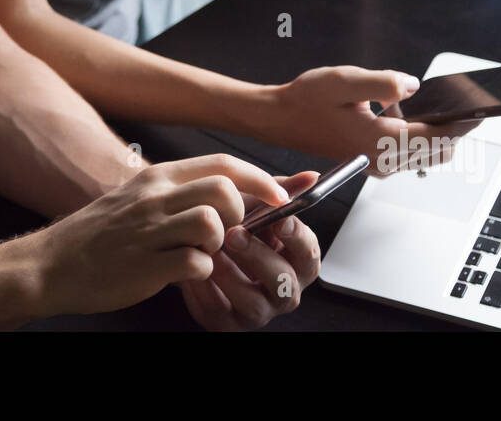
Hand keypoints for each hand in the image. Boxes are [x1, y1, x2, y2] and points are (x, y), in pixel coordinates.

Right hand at [30, 154, 290, 316]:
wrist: (51, 265)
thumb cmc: (100, 235)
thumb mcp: (138, 200)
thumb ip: (180, 193)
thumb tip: (232, 191)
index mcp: (156, 178)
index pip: (222, 164)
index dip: (261, 178)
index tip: (282, 195)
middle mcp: (154, 197)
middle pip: (224, 189)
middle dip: (241, 215)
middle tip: (229, 235)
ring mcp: (148, 231)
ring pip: (212, 223)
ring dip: (220, 244)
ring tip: (202, 255)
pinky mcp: (145, 266)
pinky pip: (195, 264)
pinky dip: (201, 273)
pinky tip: (185, 274)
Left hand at [177, 171, 321, 330]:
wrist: (189, 246)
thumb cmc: (231, 226)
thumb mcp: (252, 206)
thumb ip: (278, 191)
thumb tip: (311, 176)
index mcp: (294, 261)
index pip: (309, 254)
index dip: (297, 238)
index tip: (280, 220)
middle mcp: (282, 291)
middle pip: (284, 282)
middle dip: (260, 256)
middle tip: (234, 234)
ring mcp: (256, 311)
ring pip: (255, 304)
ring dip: (231, 275)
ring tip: (209, 251)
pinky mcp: (227, 323)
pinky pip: (220, 313)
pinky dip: (206, 291)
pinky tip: (194, 271)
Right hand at [254, 65, 479, 173]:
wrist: (279, 118)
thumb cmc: (307, 98)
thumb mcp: (345, 81)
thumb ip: (383, 83)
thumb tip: (415, 86)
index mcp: (378, 141)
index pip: (436, 137)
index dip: (463, 122)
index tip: (482, 107)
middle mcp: (381, 160)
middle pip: (438, 150)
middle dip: (456, 128)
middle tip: (467, 102)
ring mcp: (378, 164)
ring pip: (426, 155)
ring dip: (438, 133)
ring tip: (440, 105)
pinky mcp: (373, 161)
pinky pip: (410, 153)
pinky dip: (420, 136)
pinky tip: (407, 111)